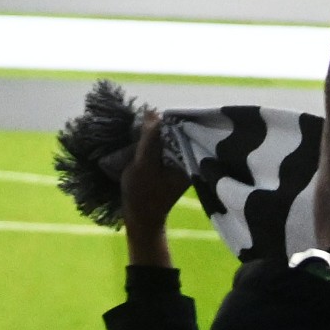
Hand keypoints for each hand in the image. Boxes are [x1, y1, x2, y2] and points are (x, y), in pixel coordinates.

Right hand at [122, 109, 192, 268]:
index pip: (184, 130)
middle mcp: (189, 158)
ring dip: (155, 133)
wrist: (140, 217)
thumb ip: (150, 139)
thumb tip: (153, 111)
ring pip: (169, 137)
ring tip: (141, 129)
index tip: (150, 115)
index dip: (168, 119)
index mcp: (189, 160)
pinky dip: (154, 141)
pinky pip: (164, 144)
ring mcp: (180, 160)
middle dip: (160, 126)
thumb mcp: (143, 165)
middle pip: (177, 131)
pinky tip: (143, 139)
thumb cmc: (143, 195)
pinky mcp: (170, 162)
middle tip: (142, 123)